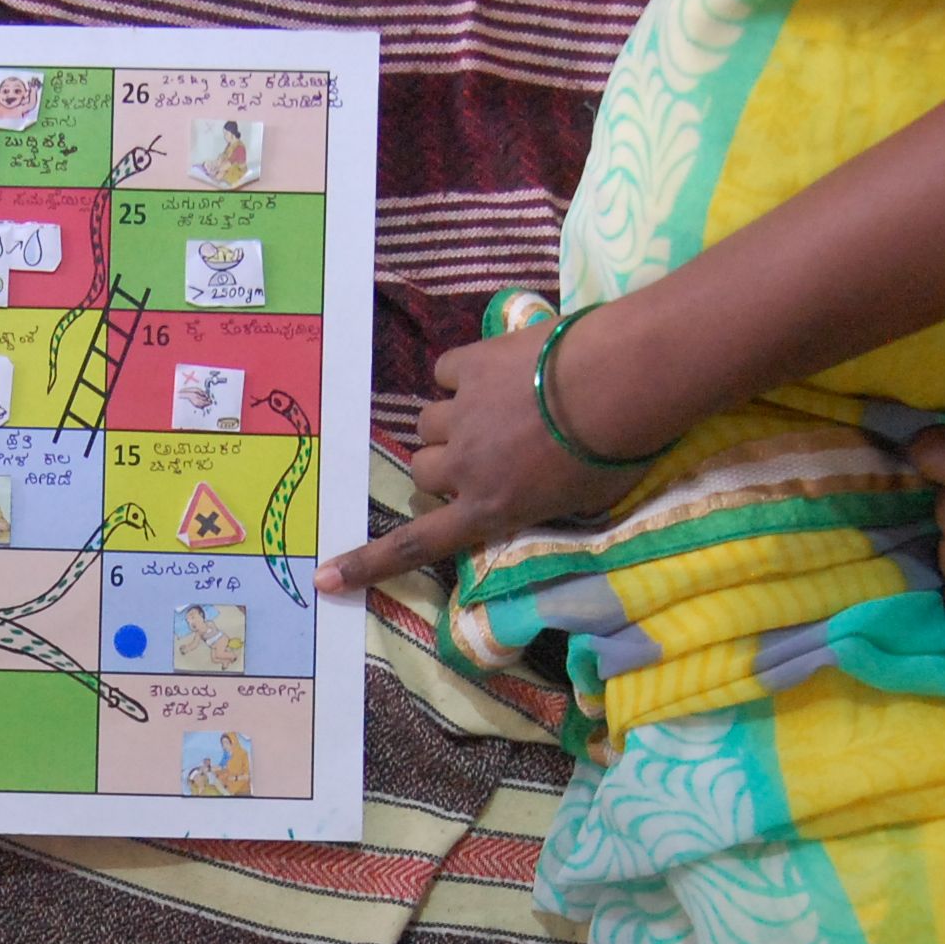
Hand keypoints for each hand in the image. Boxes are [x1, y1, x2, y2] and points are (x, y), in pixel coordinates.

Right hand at [318, 326, 647, 594]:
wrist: (618, 384)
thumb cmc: (615, 455)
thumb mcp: (582, 505)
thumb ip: (539, 505)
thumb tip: (529, 498)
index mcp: (488, 510)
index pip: (414, 545)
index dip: (367, 563)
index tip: (326, 577)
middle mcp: (463, 467)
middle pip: (423, 472)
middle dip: (445, 467)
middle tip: (482, 456)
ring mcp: (461, 414)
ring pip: (430, 423)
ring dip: (452, 422)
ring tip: (495, 410)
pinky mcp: (471, 366)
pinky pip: (447, 373)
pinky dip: (464, 375)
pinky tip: (494, 371)